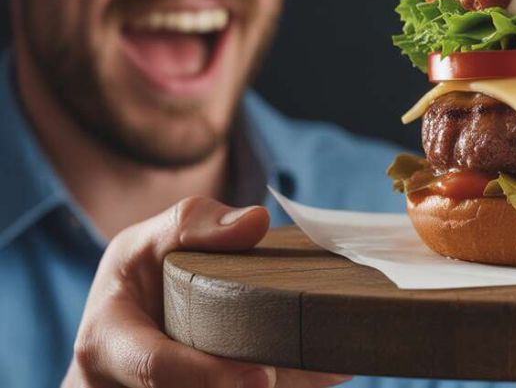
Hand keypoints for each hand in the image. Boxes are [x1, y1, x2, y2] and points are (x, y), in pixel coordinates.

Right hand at [63, 196, 350, 387]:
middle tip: (318, 369)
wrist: (128, 314)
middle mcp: (122, 384)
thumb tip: (256, 220)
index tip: (262, 376)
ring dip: (282, 385)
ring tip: (333, 366)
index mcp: (106, 342)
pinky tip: (329, 368)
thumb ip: (194, 226)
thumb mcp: (150, 239)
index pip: (153, 366)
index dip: (205, 375)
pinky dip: (289, 383)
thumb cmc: (139, 275)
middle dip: (256, 385)